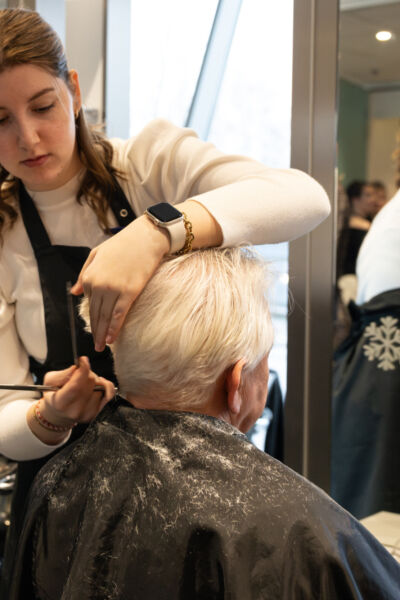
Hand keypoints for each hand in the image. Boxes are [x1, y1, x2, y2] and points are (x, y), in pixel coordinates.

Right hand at [41, 356, 114, 425]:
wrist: (59, 413)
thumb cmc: (53, 395)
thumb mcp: (50, 381)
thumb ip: (62, 374)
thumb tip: (77, 368)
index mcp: (61, 403)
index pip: (76, 386)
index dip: (83, 369)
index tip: (83, 360)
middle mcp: (76, 410)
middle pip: (90, 383)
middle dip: (87, 372)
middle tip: (79, 373)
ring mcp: (88, 413)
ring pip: (100, 387)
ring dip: (94, 380)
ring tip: (84, 383)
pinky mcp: (97, 413)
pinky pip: (109, 393)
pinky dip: (105, 386)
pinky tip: (98, 384)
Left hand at [70, 215, 168, 350]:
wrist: (145, 238)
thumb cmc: (123, 244)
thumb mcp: (97, 254)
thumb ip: (84, 274)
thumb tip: (74, 293)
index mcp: (90, 275)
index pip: (89, 300)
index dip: (93, 314)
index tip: (97, 326)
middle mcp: (98, 284)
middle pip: (95, 313)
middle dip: (95, 331)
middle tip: (95, 345)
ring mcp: (113, 289)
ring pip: (105, 317)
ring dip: (102, 334)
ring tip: (101, 347)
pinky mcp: (128, 292)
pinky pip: (119, 315)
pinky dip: (114, 329)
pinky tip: (111, 339)